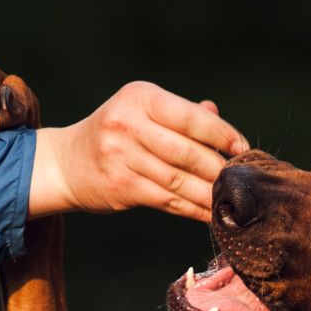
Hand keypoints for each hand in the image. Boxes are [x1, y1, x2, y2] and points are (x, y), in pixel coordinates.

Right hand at [28, 81, 248, 222]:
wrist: (67, 163)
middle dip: (218, 169)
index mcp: (141, 97)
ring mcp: (121, 156)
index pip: (190, 117)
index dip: (221, 134)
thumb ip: (180, 114)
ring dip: (208, 194)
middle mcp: (128, 123)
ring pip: (178, 180)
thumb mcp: (142, 111)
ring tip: (230, 201)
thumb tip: (217, 116)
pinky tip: (208, 214)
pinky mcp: (120, 186)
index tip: (243, 149)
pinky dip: (191, 209)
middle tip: (241, 182)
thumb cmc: (117, 134)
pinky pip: (166, 200)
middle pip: (187, 152)